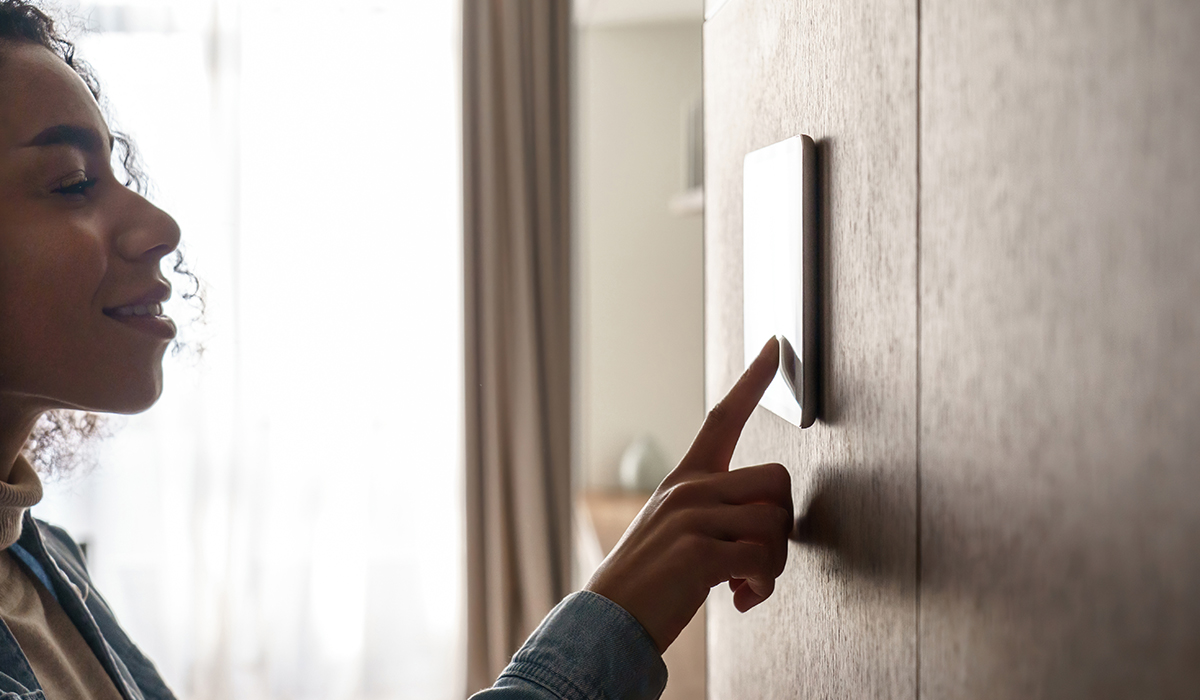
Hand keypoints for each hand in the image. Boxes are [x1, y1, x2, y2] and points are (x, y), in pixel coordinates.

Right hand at [585, 337, 793, 651]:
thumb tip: (768, 523)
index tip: (777, 345)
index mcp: (685, 479)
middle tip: (758, 560)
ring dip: (773, 565)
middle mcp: (689, 489)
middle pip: (777, 481)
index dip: (754, 380)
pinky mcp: (698, 552)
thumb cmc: (650, 581)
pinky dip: (761, 588)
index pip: (723, 417)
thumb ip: (717, 512)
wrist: (608, 621)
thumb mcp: (677, 531)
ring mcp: (692, 517)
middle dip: (782, 526)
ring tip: (744, 585)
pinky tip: (738, 599)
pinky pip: (763, 560)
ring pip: (775, 523)